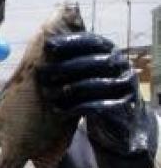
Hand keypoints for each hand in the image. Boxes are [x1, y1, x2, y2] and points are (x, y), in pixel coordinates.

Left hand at [36, 32, 157, 167]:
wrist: (122, 125)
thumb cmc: (97, 96)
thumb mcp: (86, 75)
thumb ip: (72, 62)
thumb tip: (42, 46)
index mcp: (113, 54)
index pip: (93, 41)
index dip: (71, 42)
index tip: (48, 45)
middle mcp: (122, 67)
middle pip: (94, 61)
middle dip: (65, 66)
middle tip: (41, 72)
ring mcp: (125, 87)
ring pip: (94, 84)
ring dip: (67, 88)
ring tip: (47, 93)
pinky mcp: (124, 108)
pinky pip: (98, 106)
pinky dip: (75, 108)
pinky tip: (58, 111)